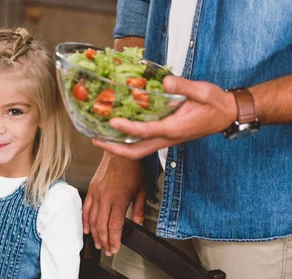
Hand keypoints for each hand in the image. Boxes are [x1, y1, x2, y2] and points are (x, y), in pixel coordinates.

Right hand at [83, 153, 145, 255]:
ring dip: (95, 234)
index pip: (115, 225)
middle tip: (107, 250)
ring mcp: (97, 194)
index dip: (114, 240)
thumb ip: (139, 210)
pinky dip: (85, 221)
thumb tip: (138, 225)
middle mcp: (106, 198)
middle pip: (102, 225)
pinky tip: (87, 229)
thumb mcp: (141, 191)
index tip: (114, 249)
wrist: (120, 153)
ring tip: (98, 243)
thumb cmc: (132, 170)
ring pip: (92, 219)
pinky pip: (86, 209)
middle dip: (104, 241)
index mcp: (120, 199)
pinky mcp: (91, 190)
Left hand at [92, 76, 237, 159]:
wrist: (227, 115)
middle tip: (95, 140)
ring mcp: (165, 141)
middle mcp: (167, 138)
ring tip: (99, 138)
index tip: (112, 121)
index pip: (146, 131)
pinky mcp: (165, 138)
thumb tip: (165, 81)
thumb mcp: (203, 90)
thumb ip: (183, 86)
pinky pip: (142, 144)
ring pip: (137, 151)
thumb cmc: (215, 103)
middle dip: (114, 149)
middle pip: (135, 152)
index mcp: (174, 129)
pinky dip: (127, 141)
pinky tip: (116, 131)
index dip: (127, 128)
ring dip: (117, 147)